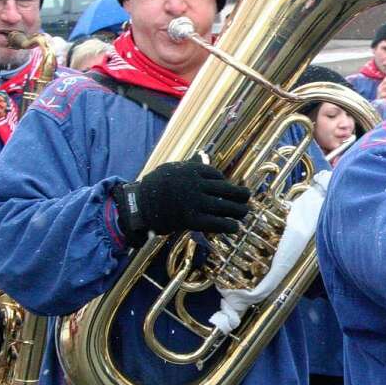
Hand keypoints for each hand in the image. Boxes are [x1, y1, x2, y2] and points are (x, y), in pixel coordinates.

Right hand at [114, 161, 250, 245]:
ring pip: (225, 206)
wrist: (138, 206)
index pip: (216, 175)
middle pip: (226, 190)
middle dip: (241, 195)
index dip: (224, 183)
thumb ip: (189, 165)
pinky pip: (216, 223)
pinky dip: (229, 225)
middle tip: (247, 198)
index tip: (226, 189)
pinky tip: (235, 227)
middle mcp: (195, 184)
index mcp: (191, 170)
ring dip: (239, 211)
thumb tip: (202, 157)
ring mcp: (194, 202)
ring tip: (244, 213)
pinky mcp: (191, 219)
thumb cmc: (155, 187)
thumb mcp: (171, 169)